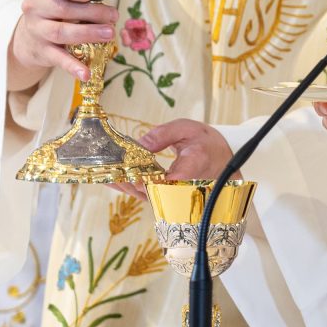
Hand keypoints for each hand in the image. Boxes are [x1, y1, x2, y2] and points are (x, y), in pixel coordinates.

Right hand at [9, 0, 140, 88]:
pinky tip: (86, 73)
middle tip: (114, 16)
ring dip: (87, 33)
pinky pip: (58, 59)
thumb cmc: (58, 7)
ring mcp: (38, 31)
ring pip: (61, 32)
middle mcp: (35, 8)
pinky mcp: (42, 52)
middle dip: (91, 13)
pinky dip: (73, 67)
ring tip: (110, 34)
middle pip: (63, 9)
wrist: (29, 37)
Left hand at [110, 119, 234, 199]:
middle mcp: (186, 183)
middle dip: (129, 181)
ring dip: (125, 186)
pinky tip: (113, 178)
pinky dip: (129, 187)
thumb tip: (139, 143)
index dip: (153, 179)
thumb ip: (163, 135)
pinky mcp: (169, 197)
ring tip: (105, 174)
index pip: (175, 177)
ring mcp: (177, 194)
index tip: (135, 176)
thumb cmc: (206, 143)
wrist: (221, 162)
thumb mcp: (187, 129)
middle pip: (154, 190)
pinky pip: (147, 195)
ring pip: (147, 196)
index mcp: (196, 162)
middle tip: (108, 171)